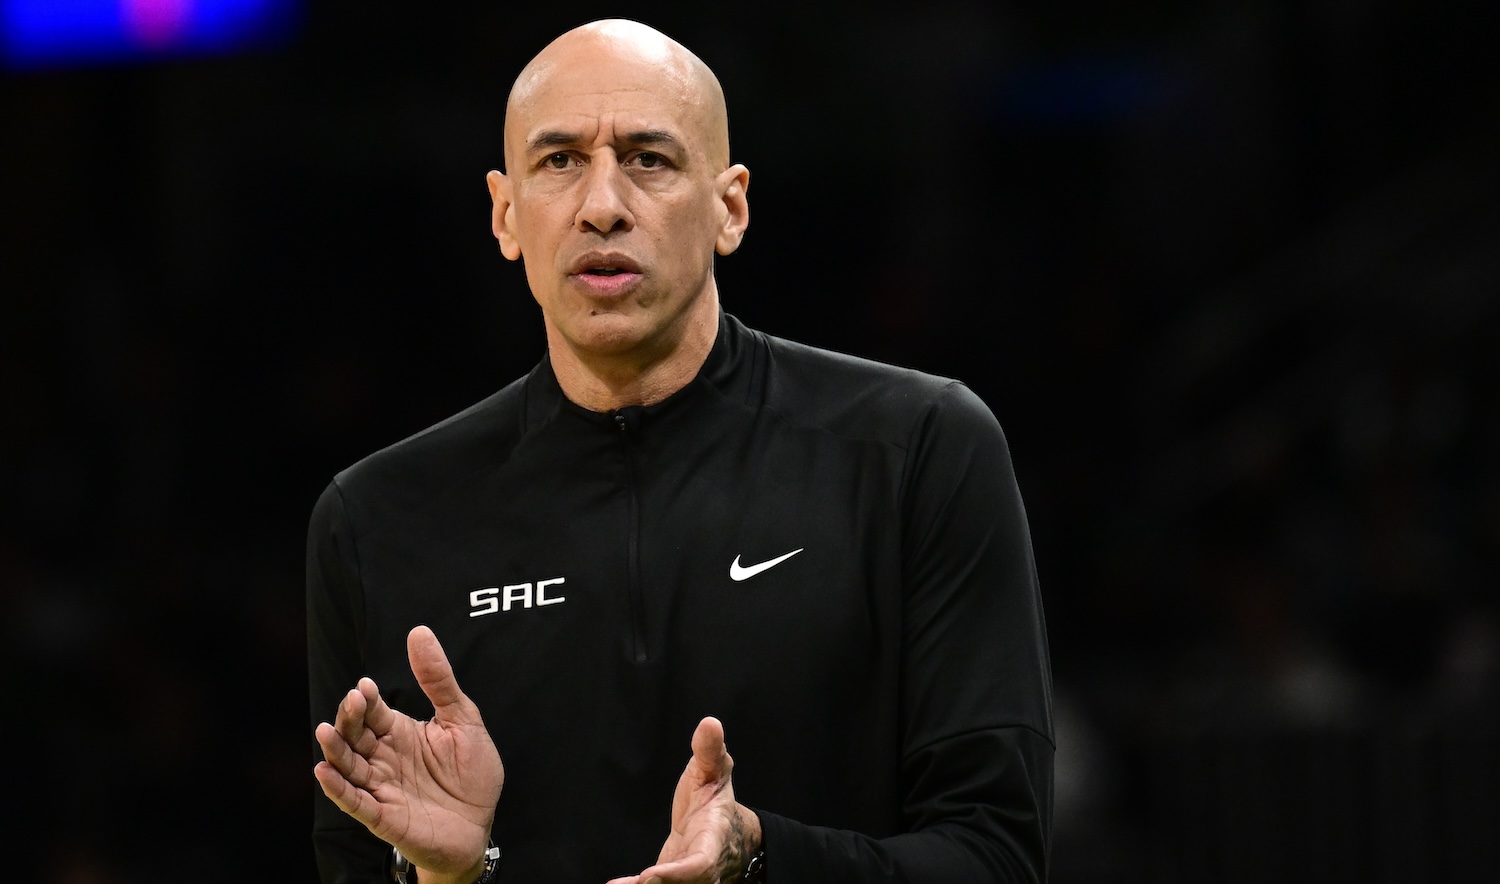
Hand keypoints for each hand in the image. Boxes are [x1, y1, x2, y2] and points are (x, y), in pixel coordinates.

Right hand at [313, 625, 503, 880]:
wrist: (481, 823)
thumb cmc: (472, 774)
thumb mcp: (462, 719)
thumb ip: (439, 680)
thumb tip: (419, 632)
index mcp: (400, 733)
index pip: (374, 712)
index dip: (367, 699)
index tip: (365, 686)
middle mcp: (384, 758)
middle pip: (356, 735)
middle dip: (350, 718)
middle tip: (353, 700)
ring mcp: (381, 787)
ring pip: (348, 766)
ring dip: (335, 749)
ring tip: (325, 731)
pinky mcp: (383, 816)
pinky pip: (354, 801)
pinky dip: (337, 788)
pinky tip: (325, 771)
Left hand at [608, 716, 761, 883]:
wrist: (727, 832)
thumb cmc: (716, 798)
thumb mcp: (715, 770)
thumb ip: (710, 751)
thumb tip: (710, 723)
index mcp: (713, 840)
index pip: (700, 864)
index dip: (680, 873)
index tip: (652, 874)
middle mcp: (702, 867)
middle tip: (637, 882)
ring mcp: (688, 878)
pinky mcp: (672, 880)